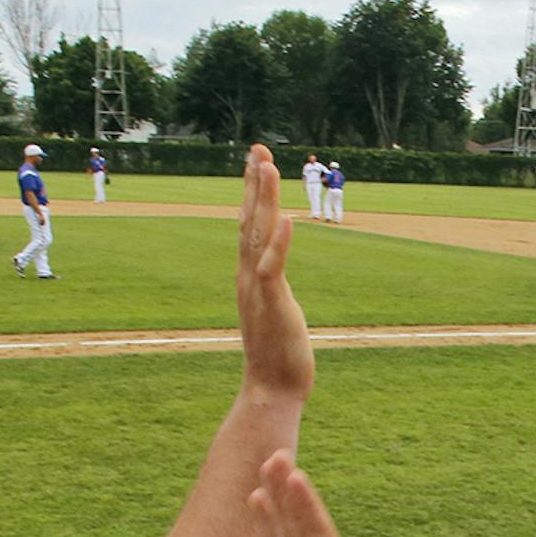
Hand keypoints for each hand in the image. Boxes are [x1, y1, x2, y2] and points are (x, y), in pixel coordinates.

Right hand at [236, 146, 315, 400]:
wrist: (272, 389)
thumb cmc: (277, 352)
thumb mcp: (275, 308)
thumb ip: (273, 285)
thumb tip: (274, 271)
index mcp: (250, 274)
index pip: (248, 224)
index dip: (251, 191)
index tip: (256, 159)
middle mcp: (248, 276)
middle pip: (248, 220)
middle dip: (254, 183)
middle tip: (258, 148)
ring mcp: (257, 289)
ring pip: (257, 236)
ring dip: (263, 200)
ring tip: (268, 167)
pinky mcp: (272, 304)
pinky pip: (273, 269)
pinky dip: (279, 243)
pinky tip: (287, 218)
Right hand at [251, 452, 369, 536]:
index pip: (316, 528)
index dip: (306, 503)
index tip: (297, 475)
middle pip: (299, 518)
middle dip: (288, 488)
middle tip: (278, 454)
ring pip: (284, 525)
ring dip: (275, 497)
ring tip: (266, 465)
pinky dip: (264, 521)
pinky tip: (255, 498)